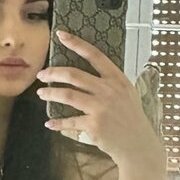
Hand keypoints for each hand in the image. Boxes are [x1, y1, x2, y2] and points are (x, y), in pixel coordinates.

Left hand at [37, 30, 163, 167]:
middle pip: (74, 75)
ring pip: (67, 95)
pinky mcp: (93, 125)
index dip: (76, 44)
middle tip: (42, 74)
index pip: (94, 55)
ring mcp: (101, 108)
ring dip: (50, 93)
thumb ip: (109, 83)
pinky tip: (49, 123)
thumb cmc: (131, 119)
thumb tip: (86, 75)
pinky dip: (57, 123)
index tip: (61, 35)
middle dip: (53, 73)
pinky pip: (70, 121)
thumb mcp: (126, 94)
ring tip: (41, 93)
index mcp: (117, 79)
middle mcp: (108, 91)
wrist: (138, 145)